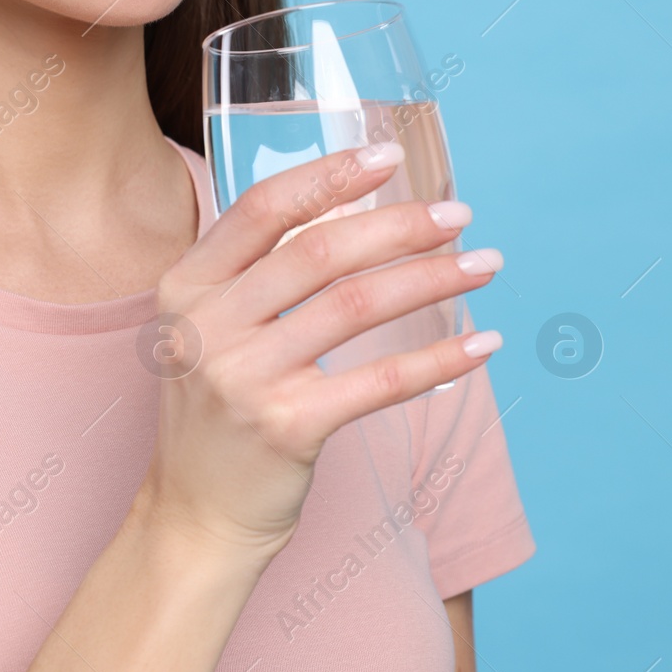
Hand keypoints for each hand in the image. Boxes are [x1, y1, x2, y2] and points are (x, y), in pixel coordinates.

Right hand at [136, 139, 503, 558]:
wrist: (194, 517)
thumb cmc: (219, 411)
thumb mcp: (211, 330)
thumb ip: (260, 273)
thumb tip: (356, 209)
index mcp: (187, 285)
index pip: (262, 209)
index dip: (328, 175)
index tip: (389, 155)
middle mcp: (208, 326)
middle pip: (319, 251)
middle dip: (401, 225)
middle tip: (459, 216)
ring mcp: (246, 378)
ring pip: (356, 306)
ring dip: (431, 279)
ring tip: (483, 265)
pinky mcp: (288, 427)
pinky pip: (380, 381)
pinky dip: (438, 357)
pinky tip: (481, 342)